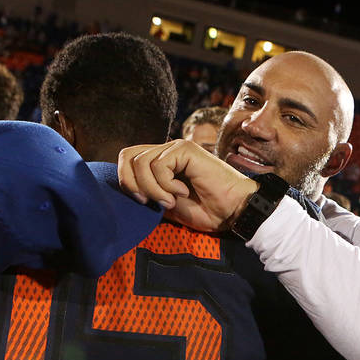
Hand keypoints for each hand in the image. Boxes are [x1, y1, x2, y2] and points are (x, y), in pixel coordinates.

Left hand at [118, 140, 257, 231]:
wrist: (233, 211)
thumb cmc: (207, 210)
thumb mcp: (167, 205)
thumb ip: (148, 194)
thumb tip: (126, 191)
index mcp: (161, 162)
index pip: (127, 159)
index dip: (126, 181)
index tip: (143, 203)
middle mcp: (167, 151)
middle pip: (127, 156)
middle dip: (132, 184)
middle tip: (150, 202)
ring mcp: (176, 148)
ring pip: (141, 162)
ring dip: (153, 188)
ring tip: (172, 200)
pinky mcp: (186, 149)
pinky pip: (158, 165)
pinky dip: (165, 184)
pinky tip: (183, 192)